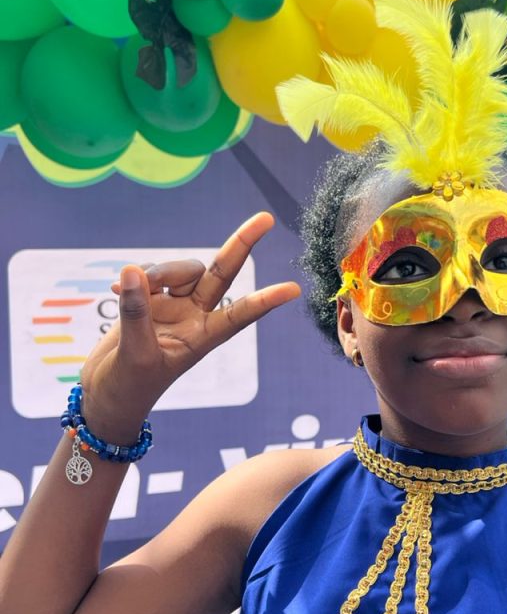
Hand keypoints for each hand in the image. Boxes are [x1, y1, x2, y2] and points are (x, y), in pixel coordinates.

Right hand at [80, 213, 299, 441]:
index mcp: (202, 337)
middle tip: (266, 218)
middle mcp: (193, 317)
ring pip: (179, 270)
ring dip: (157, 269)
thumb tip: (132, 270)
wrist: (107, 394)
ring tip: (126, 284)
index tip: (293, 290)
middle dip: (241, 245)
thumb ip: (136, 312)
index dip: (265, 301)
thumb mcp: (135, 353)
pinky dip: (134, 277)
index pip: (239, 315)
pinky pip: (149, 275)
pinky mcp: (149, 301)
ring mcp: (173, 307)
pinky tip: (113, 287)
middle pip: (221, 273)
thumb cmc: (128, 386)